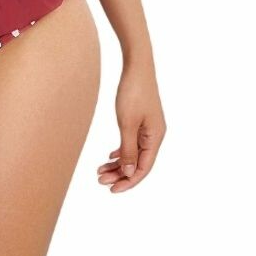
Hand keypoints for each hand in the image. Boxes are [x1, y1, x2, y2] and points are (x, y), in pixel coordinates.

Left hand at [96, 63, 164, 193]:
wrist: (136, 66)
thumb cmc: (133, 92)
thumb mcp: (127, 123)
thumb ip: (128, 150)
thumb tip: (129, 173)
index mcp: (155, 138)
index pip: (144, 168)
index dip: (129, 181)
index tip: (112, 189)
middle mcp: (155, 135)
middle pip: (138, 163)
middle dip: (120, 174)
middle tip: (100, 180)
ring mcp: (149, 127)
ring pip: (133, 153)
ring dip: (118, 163)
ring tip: (100, 170)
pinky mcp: (141, 120)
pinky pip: (132, 142)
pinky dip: (121, 150)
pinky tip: (110, 156)